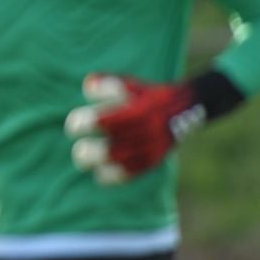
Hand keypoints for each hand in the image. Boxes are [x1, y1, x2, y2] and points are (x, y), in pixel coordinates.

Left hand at [66, 74, 203, 183]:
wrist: (185, 109)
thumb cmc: (147, 95)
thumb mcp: (129, 84)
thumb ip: (106, 84)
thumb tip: (88, 87)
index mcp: (137, 112)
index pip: (101, 122)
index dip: (82, 125)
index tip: (74, 126)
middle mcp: (144, 132)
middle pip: (107, 152)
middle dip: (86, 152)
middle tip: (80, 148)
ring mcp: (150, 148)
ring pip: (118, 165)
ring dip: (96, 164)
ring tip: (84, 160)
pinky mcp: (153, 159)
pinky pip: (130, 173)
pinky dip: (112, 176)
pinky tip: (99, 173)